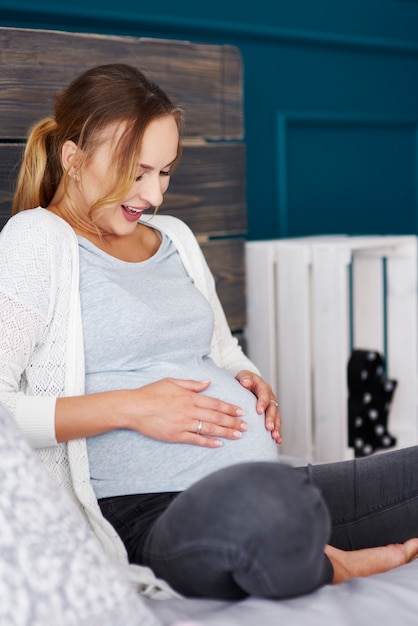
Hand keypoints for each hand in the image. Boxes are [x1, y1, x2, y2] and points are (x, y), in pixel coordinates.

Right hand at [125, 378, 247, 447]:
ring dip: (226, 432)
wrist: (134, 408)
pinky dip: (208, 442)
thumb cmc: (151, 393)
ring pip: (209, 429)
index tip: (240, 411)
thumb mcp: (172, 382)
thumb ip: (192, 384)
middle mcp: (189, 410)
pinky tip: (219, 444)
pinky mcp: (176, 435)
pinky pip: (195, 439)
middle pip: (216, 417)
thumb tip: (207, 383)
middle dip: (233, 422)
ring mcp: (183, 424)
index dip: (229, 408)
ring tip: (238, 435)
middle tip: (246, 426)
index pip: (215, 403)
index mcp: (190, 397)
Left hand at [235, 370, 281, 443]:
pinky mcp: (271, 414)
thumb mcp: (243, 376)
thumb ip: (245, 378)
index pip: (264, 395)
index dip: (262, 403)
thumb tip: (246, 382)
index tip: (259, 411)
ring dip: (276, 427)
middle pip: (272, 408)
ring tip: (275, 437)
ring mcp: (272, 407)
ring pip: (276, 417)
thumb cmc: (245, 380)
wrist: (248, 383)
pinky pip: (276, 423)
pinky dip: (277, 432)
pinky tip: (277, 441)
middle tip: (269, 428)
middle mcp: (270, 397)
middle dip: (271, 419)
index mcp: (264, 387)